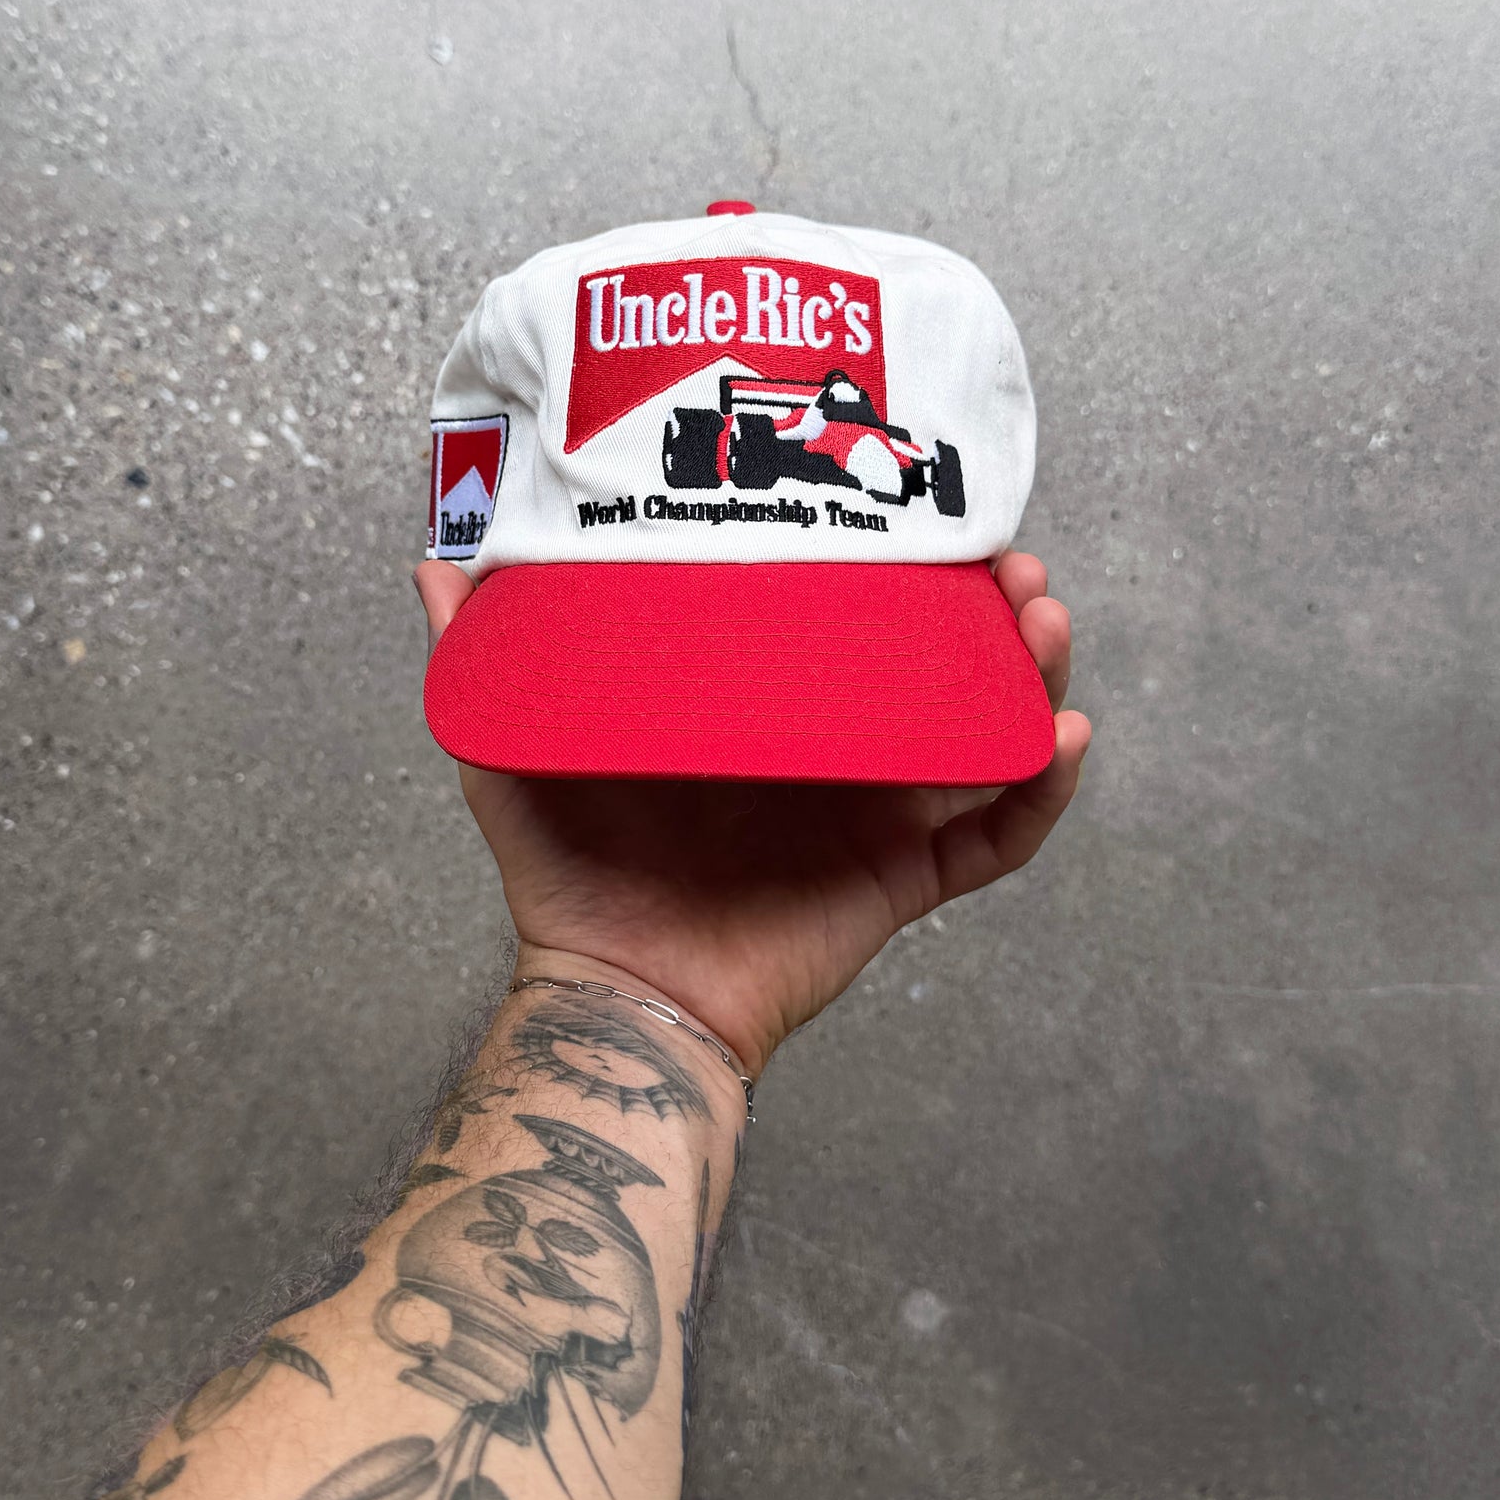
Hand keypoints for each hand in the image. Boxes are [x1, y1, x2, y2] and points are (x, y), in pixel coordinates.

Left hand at [413, 552, 1089, 1079]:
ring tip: (1042, 622)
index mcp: (763, 708)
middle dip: (988, 606)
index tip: (923, 506)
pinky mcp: (899, 882)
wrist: (611, 993)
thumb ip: (483, 658)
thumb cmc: (568, 877)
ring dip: (1030, 676)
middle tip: (1008, 559)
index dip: (897, 565)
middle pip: (937, 663)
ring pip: (981, 735)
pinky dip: (1039, 794)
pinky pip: (991, 839)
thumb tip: (436, 557)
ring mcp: (873, 815)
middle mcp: (831, 751)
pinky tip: (1062, 737)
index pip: (847, 620)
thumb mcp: (517, 745)